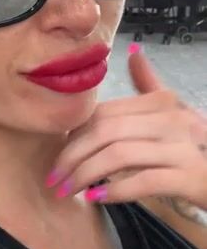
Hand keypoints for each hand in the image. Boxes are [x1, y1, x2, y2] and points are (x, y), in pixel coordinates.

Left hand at [46, 48, 206, 212]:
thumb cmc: (195, 147)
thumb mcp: (174, 113)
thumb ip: (150, 86)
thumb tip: (132, 51)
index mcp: (161, 102)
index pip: (104, 112)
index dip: (75, 134)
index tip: (59, 156)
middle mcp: (172, 119)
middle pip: (105, 131)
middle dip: (72, 156)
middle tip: (55, 179)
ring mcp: (184, 147)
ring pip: (119, 155)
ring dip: (85, 175)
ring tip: (69, 191)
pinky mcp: (191, 177)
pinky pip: (144, 180)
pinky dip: (116, 190)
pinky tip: (97, 197)